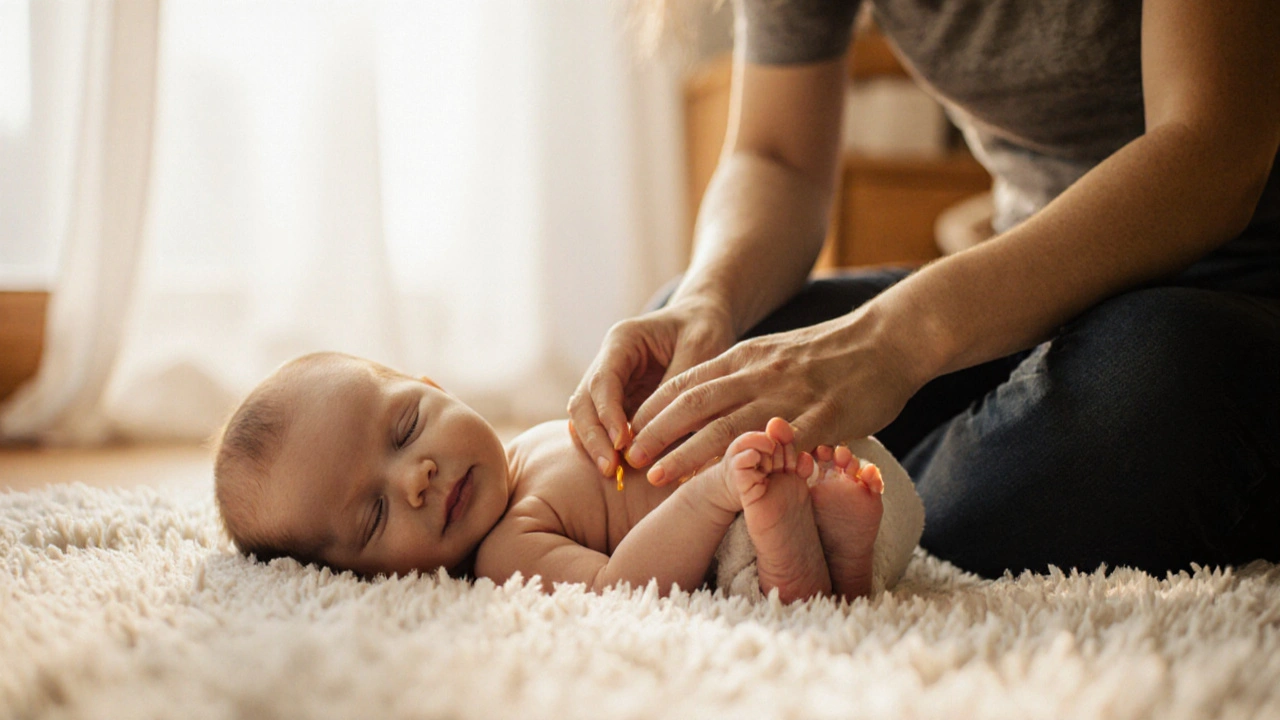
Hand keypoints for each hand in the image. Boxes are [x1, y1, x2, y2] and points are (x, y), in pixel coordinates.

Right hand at [567, 298, 735, 476]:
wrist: (703, 320)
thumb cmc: (704, 329)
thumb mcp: (700, 348)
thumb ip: (679, 385)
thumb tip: (664, 427)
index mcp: (623, 340)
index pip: (603, 380)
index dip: (607, 413)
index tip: (621, 443)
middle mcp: (608, 361)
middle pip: (584, 401)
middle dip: (594, 436)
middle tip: (610, 469)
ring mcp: (610, 382)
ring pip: (586, 416)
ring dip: (596, 445)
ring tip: (613, 473)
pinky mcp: (619, 400)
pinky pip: (604, 425)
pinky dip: (607, 445)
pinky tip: (617, 468)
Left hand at [623, 308, 927, 485]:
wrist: (891, 339)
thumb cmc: (835, 354)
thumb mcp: (777, 355)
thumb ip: (744, 378)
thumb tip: (709, 411)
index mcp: (747, 356)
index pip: (686, 382)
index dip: (652, 410)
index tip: (625, 434)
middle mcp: (760, 372)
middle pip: (694, 403)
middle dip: (655, 432)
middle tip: (626, 459)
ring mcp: (790, 394)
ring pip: (726, 425)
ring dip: (686, 453)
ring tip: (656, 477)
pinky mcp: (822, 417)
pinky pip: (780, 443)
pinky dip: (750, 463)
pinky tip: (728, 484)